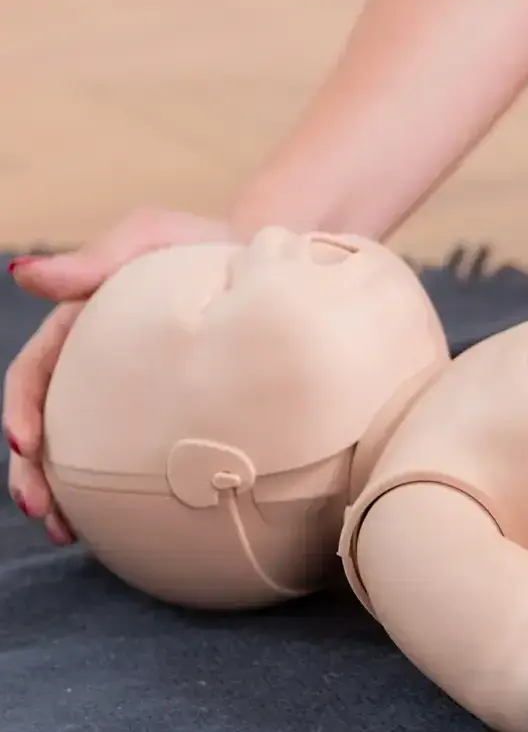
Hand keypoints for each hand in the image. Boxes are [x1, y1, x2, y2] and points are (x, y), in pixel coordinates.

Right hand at [3, 207, 234, 544]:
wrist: (260, 257)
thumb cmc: (197, 242)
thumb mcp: (146, 238)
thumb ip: (92, 261)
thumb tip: (21, 272)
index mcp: (80, 323)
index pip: (35, 372)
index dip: (21, 409)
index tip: (25, 446)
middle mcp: (96, 361)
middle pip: (48, 422)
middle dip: (33, 471)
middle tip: (44, 511)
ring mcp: (128, 388)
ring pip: (83, 446)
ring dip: (65, 490)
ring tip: (68, 531)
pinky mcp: (164, 407)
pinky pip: (133, 448)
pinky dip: (117, 484)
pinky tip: (120, 516)